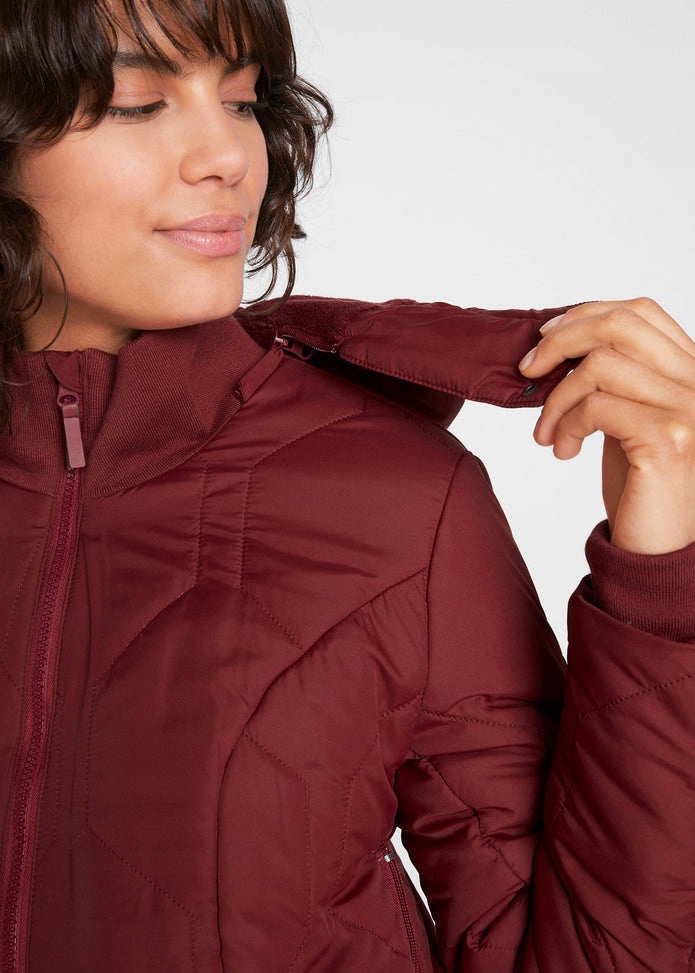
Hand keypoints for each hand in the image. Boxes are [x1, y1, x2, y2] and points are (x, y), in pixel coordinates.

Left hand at [518, 298, 694, 554]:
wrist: (661, 550)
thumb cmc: (643, 488)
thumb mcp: (629, 419)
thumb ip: (615, 381)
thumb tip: (561, 346)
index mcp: (693, 372)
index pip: (641, 312)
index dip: (586, 315)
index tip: (546, 338)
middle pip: (620, 324)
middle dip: (561, 341)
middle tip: (528, 369)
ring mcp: (688, 408)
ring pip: (600, 365)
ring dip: (557, 397)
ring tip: (546, 432)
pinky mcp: (668, 439)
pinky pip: (596, 406)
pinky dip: (566, 424)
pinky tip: (562, 450)